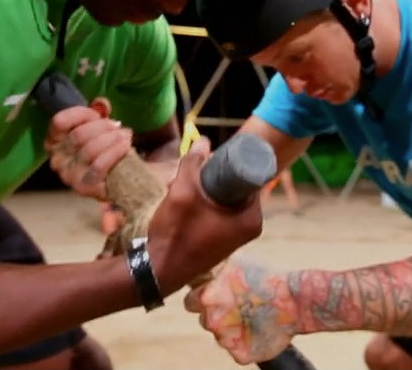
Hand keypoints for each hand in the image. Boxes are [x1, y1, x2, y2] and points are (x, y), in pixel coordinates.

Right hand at [45, 97, 132, 199]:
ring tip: (125, 137)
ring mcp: (70, 176)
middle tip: (117, 128)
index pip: (59, 122)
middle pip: (78, 134)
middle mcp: (57, 160)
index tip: (98, 114)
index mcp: (55, 142)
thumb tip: (101, 103)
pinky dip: (115, 152)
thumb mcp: (99, 125)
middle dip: (103, 127)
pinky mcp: (85, 188)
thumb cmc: (106, 148)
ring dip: (112, 139)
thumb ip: (98, 111)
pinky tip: (126, 147)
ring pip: (90, 149)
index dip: (82, 114)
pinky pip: (99, 166)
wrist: (125, 176)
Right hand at [145, 137, 264, 294]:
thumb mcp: (182, 191)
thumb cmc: (176, 232)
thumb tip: (204, 140)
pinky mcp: (224, 240)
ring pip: (226, 198)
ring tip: (183, 184)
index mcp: (252, 217)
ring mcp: (238, 236)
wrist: (159, 271)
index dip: (230, 162)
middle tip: (192, 171)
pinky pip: (220, 212)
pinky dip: (206, 204)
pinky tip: (186, 200)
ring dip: (206, 189)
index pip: (249, 175)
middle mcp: (251, 227)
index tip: (211, 156)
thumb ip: (192, 163)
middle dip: (214, 176)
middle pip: (237, 187)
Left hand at [183, 259, 299, 364]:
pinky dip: (246, 341)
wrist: (295, 300)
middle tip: (239, 304)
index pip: (191, 301)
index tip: (221, 293)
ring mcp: (225, 340)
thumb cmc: (267, 276)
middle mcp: (211, 320)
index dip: (204, 296)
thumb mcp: (235, 263)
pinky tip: (259, 329)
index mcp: (206, 297)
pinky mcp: (241, 354)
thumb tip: (199, 264)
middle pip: (204, 318)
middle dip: (216, 312)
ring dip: (232, 327)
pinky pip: (237, 349)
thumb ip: (213, 271)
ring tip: (253, 314)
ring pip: (221, 335)